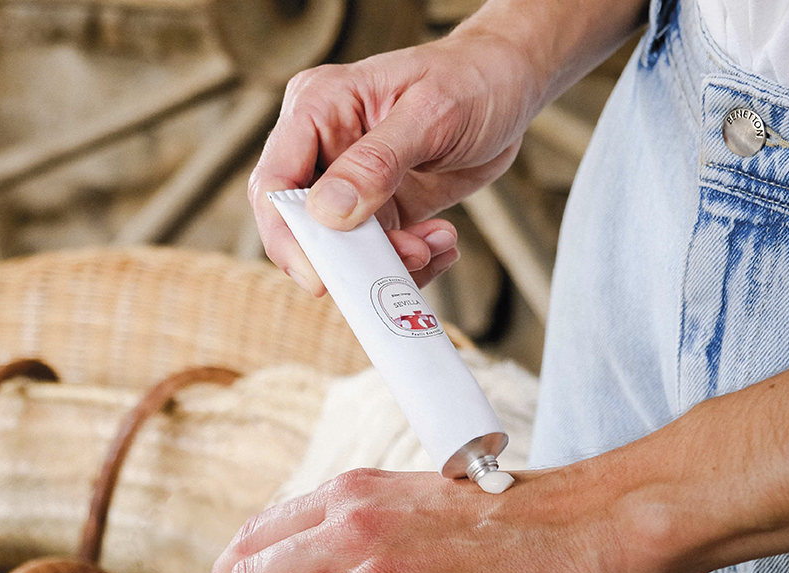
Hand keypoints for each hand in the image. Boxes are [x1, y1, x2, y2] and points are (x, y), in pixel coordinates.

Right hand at [249, 23, 540, 294]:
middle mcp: (325, 149)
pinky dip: (411, 263)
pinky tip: (442, 242)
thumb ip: (377, 162)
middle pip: (303, 227)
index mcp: (318, 109)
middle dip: (349, 259)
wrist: (513, 85)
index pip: (275, 183)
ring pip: (346, 252)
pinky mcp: (381, 211)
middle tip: (400, 261)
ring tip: (434, 244)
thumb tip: (327, 211)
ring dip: (390, 263)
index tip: (319, 278)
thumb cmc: (473, 78)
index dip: (286, 237)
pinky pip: (380, 256)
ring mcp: (351, 185)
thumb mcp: (430, 114)